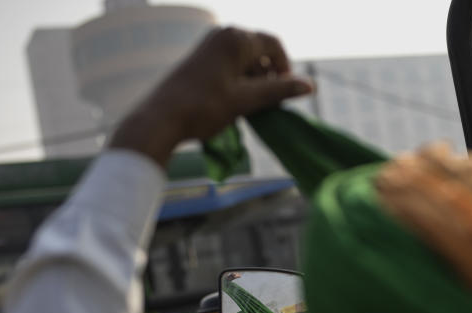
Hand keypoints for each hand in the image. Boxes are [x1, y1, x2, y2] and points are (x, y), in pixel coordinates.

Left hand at [110, 27, 312, 167]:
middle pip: (261, 51)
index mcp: (236, 38)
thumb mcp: (246, 100)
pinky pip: (231, 64)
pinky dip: (240, 81)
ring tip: (250, 107)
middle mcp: (223, 34)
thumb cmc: (205, 108)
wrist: (160, 119)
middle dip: (270, 76)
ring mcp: (210, 45)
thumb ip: (279, 91)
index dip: (286, 69)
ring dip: (255, 81)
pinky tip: (234, 102)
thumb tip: (311, 86)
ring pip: (246, 59)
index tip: (285, 94)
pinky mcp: (201, 59)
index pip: (275, 45)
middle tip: (267, 104)